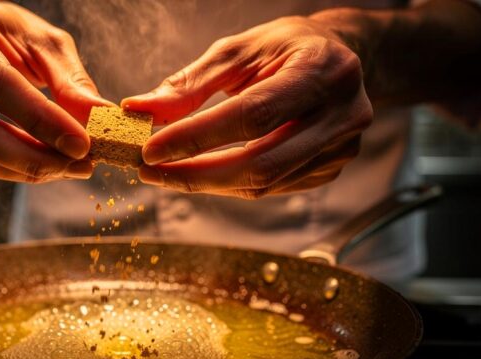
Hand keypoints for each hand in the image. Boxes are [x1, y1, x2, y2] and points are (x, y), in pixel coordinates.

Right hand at [0, 2, 110, 181]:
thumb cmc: (4, 33)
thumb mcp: (41, 41)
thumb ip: (69, 79)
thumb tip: (100, 117)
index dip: (38, 118)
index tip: (80, 143)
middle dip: (32, 157)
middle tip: (80, 165)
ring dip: (26, 170)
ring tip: (70, 167)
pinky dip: (14, 171)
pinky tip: (45, 165)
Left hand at [122, 15, 372, 198]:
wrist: (339, 58)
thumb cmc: (284, 48)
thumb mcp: (238, 51)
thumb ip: (190, 83)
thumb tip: (139, 109)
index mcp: (321, 71)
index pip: (252, 116)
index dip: (197, 137)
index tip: (150, 150)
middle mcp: (340, 115)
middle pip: (260, 164)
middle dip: (197, 174)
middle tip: (151, 173)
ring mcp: (340, 149)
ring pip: (263, 184)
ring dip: (208, 184)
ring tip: (166, 174)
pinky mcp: (329, 170)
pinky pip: (271, 188)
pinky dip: (231, 184)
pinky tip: (204, 173)